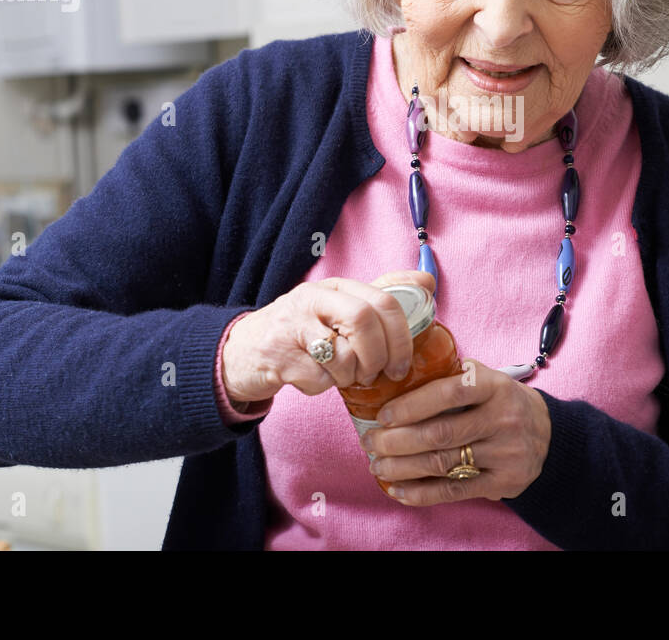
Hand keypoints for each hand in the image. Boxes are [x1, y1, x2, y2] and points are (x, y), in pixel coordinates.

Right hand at [220, 270, 434, 404]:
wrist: (241, 352)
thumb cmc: (301, 331)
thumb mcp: (338, 307)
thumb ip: (380, 295)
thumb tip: (427, 281)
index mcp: (335, 287)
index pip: (383, 301)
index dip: (402, 336)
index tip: (402, 363)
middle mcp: (312, 300)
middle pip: (364, 321)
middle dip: (379, 356)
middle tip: (377, 375)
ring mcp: (292, 327)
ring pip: (343, 356)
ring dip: (350, 377)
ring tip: (341, 376)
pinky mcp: (277, 357)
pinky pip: (319, 380)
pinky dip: (324, 388)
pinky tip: (314, 379)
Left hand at [362, 359, 551, 504]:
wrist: (549, 435)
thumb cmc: (502, 403)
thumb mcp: (488, 379)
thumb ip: (452, 377)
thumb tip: (397, 381)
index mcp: (495, 386)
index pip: (450, 392)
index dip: (412, 404)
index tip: (383, 414)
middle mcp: (502, 418)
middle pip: (440, 433)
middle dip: (397, 440)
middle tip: (371, 443)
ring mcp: (505, 453)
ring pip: (442, 463)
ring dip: (402, 467)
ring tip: (377, 465)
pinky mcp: (503, 482)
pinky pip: (455, 491)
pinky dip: (421, 493)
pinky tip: (398, 490)